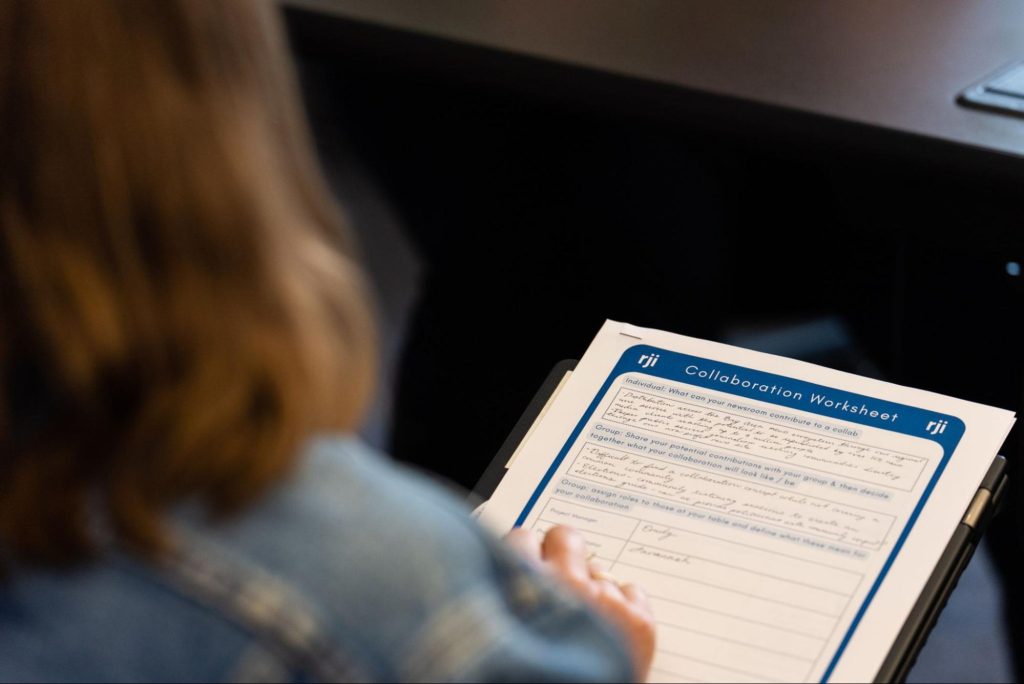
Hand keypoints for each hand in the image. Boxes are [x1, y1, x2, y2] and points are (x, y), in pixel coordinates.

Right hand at [506, 525, 655, 680]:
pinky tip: (611, 628)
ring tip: (584, 618)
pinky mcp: (640, 623)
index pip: (519, 540)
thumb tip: (504, 578)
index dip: (523, 557)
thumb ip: (506, 601)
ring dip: (591, 585)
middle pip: (563, 537)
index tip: (526, 565)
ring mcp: (606, 602)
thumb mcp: (504, 633)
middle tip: (557, 580)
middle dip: (559, 555)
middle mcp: (564, 585)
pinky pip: (634, 590)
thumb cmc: (530, 675)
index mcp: (521, 586)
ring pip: (600, 565)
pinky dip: (625, 605)